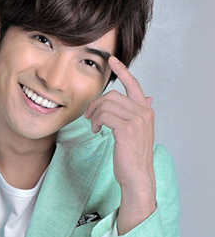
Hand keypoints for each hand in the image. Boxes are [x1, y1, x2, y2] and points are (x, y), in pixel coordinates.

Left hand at [84, 56, 156, 234]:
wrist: (137, 175)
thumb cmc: (133, 155)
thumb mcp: (138, 131)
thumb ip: (138, 113)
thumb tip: (147, 97)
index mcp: (145, 110)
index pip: (133, 84)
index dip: (122, 71)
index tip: (112, 60)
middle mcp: (143, 111)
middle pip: (112, 95)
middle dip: (95, 104)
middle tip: (88, 117)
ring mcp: (136, 119)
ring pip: (106, 105)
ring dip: (93, 114)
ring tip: (92, 126)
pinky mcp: (126, 129)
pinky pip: (104, 115)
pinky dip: (95, 121)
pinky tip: (95, 130)